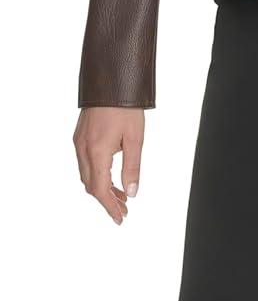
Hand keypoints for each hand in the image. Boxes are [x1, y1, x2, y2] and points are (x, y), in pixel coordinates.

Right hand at [73, 107, 144, 224]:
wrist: (110, 81)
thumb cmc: (125, 108)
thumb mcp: (135, 139)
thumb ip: (133, 168)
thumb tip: (132, 193)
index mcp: (97, 152)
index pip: (100, 190)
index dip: (109, 207)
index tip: (120, 219)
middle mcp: (83, 149)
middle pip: (91, 186)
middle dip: (106, 200)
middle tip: (123, 210)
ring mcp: (79, 142)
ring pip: (86, 175)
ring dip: (102, 188)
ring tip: (120, 195)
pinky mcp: (79, 136)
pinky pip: (85, 163)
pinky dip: (96, 175)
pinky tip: (110, 175)